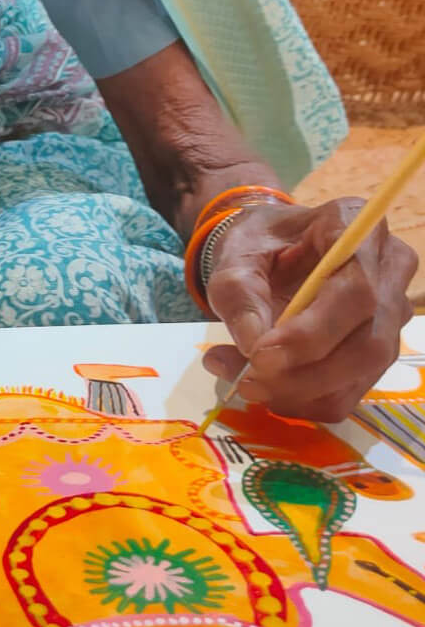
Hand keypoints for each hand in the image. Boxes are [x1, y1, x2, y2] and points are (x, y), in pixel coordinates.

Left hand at [202, 199, 417, 421]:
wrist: (270, 250)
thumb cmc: (258, 245)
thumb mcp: (235, 257)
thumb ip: (240, 294)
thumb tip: (253, 347)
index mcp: (356, 226)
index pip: (355, 291)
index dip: (313, 333)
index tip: (260, 356)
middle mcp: (389, 268)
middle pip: (367, 342)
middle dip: (304, 375)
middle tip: (246, 381)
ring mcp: (392, 313)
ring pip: (360, 375)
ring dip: (297, 393)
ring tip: (239, 380)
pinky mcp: (377, 351)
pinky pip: (348, 392)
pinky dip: (301, 400)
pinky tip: (261, 387)